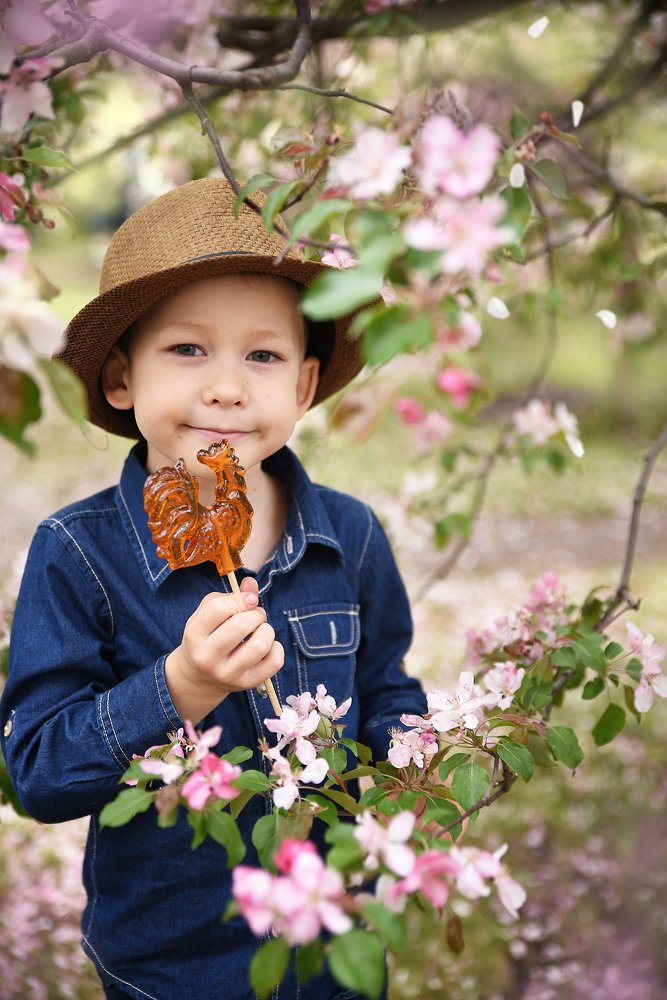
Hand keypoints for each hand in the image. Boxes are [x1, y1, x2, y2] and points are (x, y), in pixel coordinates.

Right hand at [165, 577, 283, 724]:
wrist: (198, 678)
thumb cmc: (206, 638)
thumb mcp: (207, 615)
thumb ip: (230, 596)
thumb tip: (251, 583)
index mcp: (194, 634)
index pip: (219, 608)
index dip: (240, 598)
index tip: (248, 600)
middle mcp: (208, 657)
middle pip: (241, 625)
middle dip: (256, 613)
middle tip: (255, 615)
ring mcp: (227, 674)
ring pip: (260, 645)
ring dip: (266, 630)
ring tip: (260, 630)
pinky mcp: (246, 684)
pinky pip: (275, 662)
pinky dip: (276, 648)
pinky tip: (266, 646)